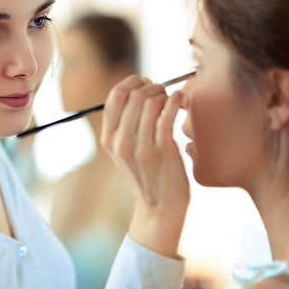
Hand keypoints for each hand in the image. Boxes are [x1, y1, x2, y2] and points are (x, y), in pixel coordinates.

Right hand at [101, 75, 189, 257]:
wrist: (161, 205)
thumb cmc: (148, 171)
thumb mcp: (125, 149)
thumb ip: (124, 122)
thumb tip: (137, 87)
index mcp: (108, 138)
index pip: (115, 96)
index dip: (132, 83)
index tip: (145, 83)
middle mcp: (121, 142)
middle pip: (133, 95)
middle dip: (151, 86)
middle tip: (162, 91)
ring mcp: (141, 147)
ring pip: (150, 102)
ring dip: (164, 94)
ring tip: (171, 99)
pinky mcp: (162, 150)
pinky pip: (167, 114)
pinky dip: (174, 101)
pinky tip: (179, 100)